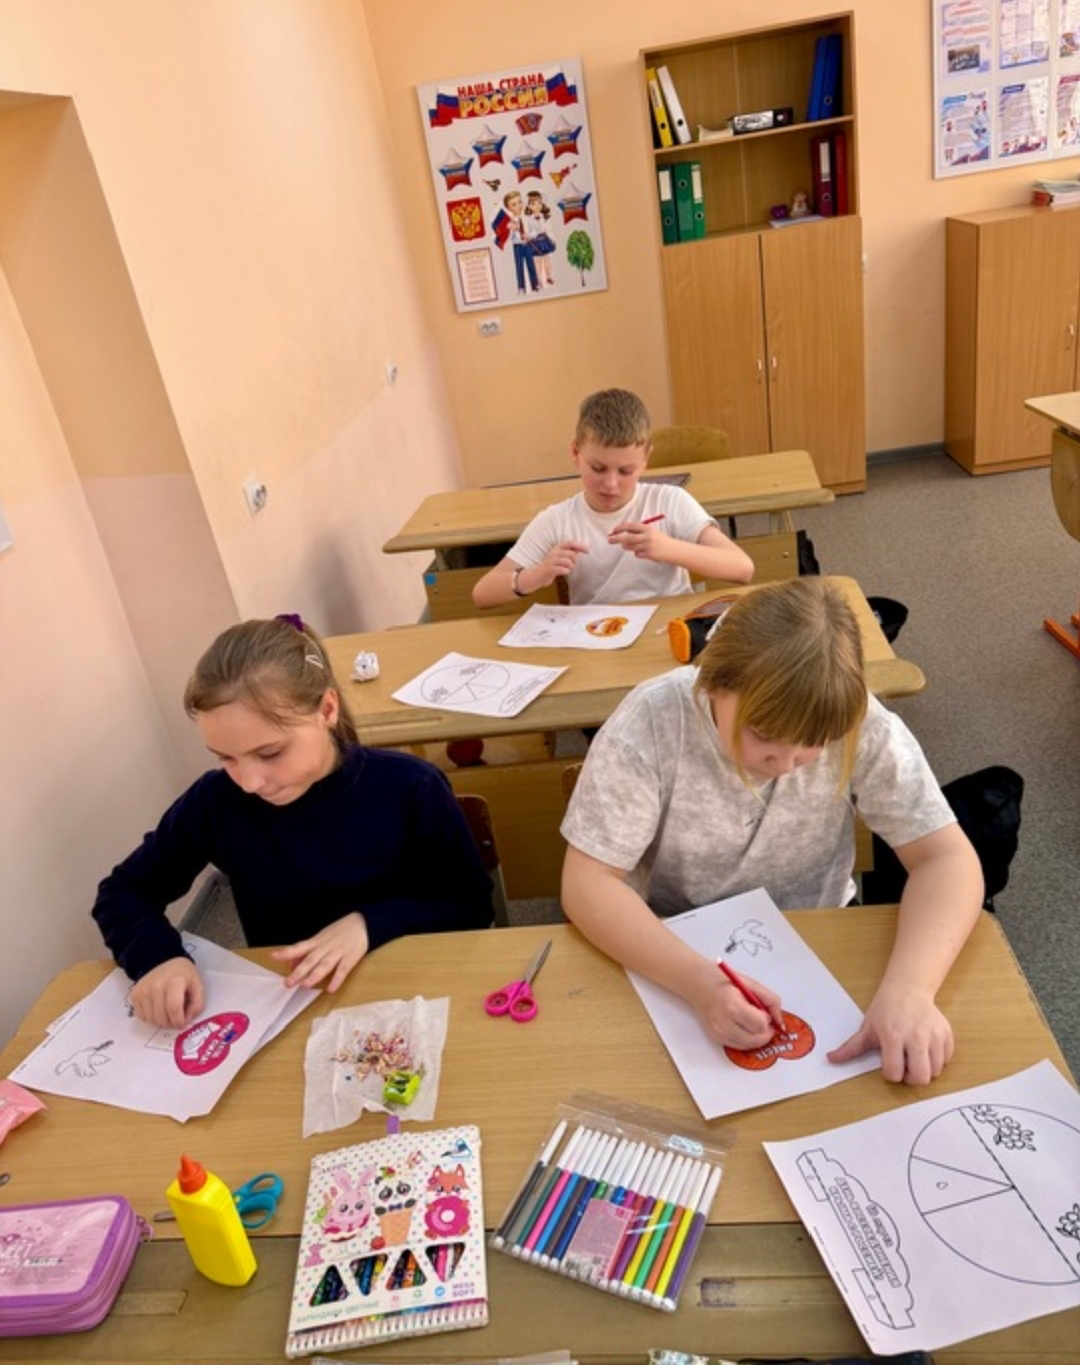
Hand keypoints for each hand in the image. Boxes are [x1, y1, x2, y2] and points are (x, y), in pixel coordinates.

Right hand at [130, 957, 204, 1028]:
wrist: (163, 961)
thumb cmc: (182, 975)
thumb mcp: (197, 985)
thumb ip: (197, 1004)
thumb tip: (186, 1020)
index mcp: (174, 982)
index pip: (174, 1009)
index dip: (179, 1021)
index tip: (183, 1023)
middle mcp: (156, 985)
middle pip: (161, 1017)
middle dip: (171, 1024)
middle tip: (177, 1019)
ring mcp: (143, 990)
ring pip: (151, 1019)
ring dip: (161, 1022)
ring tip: (168, 1013)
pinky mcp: (135, 995)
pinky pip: (141, 1016)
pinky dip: (151, 1018)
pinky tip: (158, 1009)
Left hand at [270, 912, 369, 990]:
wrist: (362, 922)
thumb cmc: (338, 932)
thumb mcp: (320, 938)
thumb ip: (305, 951)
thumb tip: (290, 963)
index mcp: (317, 942)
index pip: (300, 947)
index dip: (287, 952)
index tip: (274, 956)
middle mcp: (326, 947)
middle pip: (311, 960)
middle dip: (299, 971)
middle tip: (288, 983)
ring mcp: (338, 952)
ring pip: (325, 965)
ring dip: (315, 975)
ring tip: (305, 985)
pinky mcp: (351, 957)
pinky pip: (343, 969)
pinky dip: (337, 979)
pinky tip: (331, 989)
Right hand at [533, 540, 588, 586]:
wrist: (537, 575)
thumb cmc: (552, 566)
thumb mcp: (561, 556)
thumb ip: (571, 552)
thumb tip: (584, 547)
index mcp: (557, 548)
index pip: (570, 543)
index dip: (580, 545)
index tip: (588, 550)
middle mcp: (554, 552)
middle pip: (571, 554)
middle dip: (574, 560)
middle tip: (572, 565)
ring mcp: (551, 561)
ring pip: (567, 562)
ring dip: (570, 567)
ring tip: (567, 569)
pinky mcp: (549, 569)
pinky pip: (562, 569)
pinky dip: (566, 571)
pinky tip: (564, 572)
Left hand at [607, 520, 668, 560]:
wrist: (673, 549)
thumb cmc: (660, 540)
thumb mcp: (651, 532)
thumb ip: (638, 531)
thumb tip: (623, 532)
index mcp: (647, 528)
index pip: (630, 526)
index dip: (620, 528)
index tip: (613, 530)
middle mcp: (647, 536)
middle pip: (627, 537)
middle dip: (616, 538)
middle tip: (609, 540)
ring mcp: (648, 546)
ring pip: (630, 547)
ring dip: (628, 546)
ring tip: (634, 545)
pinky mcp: (649, 554)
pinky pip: (637, 554)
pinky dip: (638, 553)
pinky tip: (645, 552)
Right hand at [689, 967, 782, 1049]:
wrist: (700, 985)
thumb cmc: (725, 982)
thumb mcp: (751, 985)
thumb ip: (770, 1001)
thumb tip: (779, 1020)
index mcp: (733, 1006)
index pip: (760, 1025)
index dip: (766, 1019)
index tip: (763, 1011)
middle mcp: (724, 1023)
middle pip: (755, 1040)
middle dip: (764, 1032)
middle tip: (762, 1020)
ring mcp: (718, 1033)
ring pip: (748, 1046)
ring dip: (756, 1037)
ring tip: (752, 1022)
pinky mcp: (716, 1038)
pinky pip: (739, 1046)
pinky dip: (745, 1039)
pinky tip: (743, 1026)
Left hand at [827, 982, 953, 1084]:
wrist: (907, 989)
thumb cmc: (885, 1010)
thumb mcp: (867, 1028)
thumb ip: (850, 1048)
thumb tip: (830, 1059)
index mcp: (892, 1036)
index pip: (894, 1073)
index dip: (890, 1073)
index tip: (888, 1063)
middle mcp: (915, 1036)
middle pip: (920, 1077)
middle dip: (911, 1078)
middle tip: (904, 1065)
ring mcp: (934, 1034)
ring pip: (935, 1071)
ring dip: (925, 1069)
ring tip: (915, 1056)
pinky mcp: (947, 1033)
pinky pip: (946, 1060)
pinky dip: (937, 1060)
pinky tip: (926, 1049)